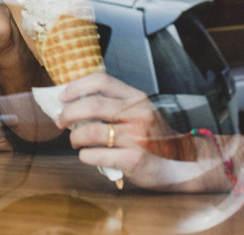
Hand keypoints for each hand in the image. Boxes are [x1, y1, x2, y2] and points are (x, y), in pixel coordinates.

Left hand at [56, 72, 223, 191]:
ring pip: (91, 132)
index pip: (101, 80)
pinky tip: (87, 155)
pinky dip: (85, 156)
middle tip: (60, 121)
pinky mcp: (133, 160)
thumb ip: (113, 103)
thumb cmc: (153, 136)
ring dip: (75, 138)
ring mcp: (136, 138)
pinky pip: (96, 155)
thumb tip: (72, 100)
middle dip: (68, 113)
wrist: (183, 163)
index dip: (76, 86)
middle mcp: (138, 115)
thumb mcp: (139, 111)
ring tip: (75, 141)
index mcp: (137, 98)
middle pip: (92, 105)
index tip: (62, 96)